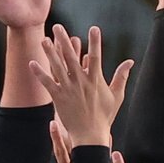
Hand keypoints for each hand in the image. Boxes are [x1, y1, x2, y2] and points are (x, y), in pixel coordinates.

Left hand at [31, 25, 132, 147]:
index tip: (94, 28)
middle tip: (58, 27)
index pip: (96, 57)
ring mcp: (68, 89)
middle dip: (64, 41)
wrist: (90, 135)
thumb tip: (130, 61)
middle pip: (71, 57)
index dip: (95, 42)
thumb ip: (121, 76)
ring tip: (44, 39)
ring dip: (50, 53)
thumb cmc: (104, 116)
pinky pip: (47, 83)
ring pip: (57, 67)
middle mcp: (81, 82)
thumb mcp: (117, 95)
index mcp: (95, 80)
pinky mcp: (58, 97)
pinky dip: (40, 73)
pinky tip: (32, 63)